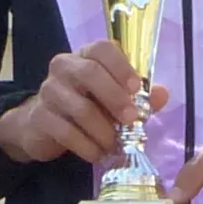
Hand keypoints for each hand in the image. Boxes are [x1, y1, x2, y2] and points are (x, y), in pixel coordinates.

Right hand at [0, 43, 155, 168]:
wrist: (43, 127)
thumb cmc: (87, 107)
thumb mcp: (114, 100)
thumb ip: (139, 97)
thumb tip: (162, 94)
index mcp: (86, 56)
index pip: (102, 48)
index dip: (121, 66)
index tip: (136, 88)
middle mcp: (64, 67)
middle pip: (89, 74)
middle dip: (115, 98)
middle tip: (131, 120)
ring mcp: (48, 90)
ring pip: (80, 108)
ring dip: (103, 130)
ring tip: (116, 146)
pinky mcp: (39, 117)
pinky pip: (66, 132)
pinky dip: (86, 146)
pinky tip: (98, 155)